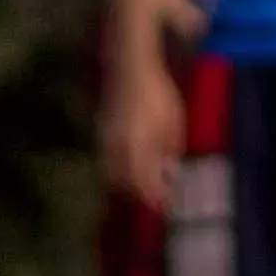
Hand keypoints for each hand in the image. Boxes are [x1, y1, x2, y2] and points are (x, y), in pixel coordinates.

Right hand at [100, 49, 187, 214]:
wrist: (130, 69)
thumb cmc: (157, 95)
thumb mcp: (173, 124)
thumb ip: (169, 151)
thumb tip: (170, 171)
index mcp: (136, 151)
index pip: (143, 185)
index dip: (154, 198)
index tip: (166, 206)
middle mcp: (117, 152)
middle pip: (124, 183)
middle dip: (139, 193)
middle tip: (156, 196)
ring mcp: (106, 142)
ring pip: (113, 173)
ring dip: (128, 182)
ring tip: (144, 182)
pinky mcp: (102, 133)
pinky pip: (109, 160)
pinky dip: (120, 168)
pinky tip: (133, 162)